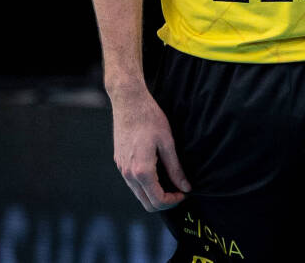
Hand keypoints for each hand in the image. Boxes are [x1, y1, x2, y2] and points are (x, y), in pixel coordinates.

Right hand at [110, 83, 191, 210]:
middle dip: (164, 202)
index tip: (184, 192)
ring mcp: (121, 169)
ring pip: (138, 194)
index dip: (173, 201)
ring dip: (154, 194)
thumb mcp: (167, 142)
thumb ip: (175, 168)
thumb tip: (186, 187)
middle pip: (146, 203)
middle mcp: (128, 174)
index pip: (158, 200)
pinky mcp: (119, 162)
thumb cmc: (149, 118)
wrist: (128, 101)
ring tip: (169, 182)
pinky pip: (132, 183)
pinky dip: (145, 185)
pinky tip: (156, 173)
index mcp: (142, 171)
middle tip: (179, 191)